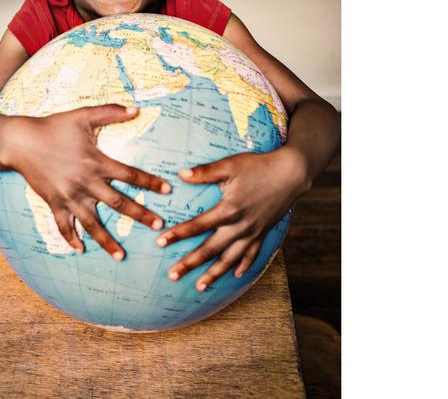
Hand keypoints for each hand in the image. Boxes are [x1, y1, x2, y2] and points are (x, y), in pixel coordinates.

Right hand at [6, 105, 171, 260]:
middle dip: (140, 215)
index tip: (167, 190)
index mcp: (96, 162)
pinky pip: (63, 225)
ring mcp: (68, 196)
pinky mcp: (53, 203)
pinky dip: (71, 238)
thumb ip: (110, 113)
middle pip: (118, 203)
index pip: (129, 175)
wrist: (20, 142)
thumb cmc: (53, 126)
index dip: (150, 182)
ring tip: (122, 256)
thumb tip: (137, 109)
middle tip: (159, 227)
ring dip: (107, 241)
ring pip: (92, 223)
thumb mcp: (83, 116)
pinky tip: (80, 249)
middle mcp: (85, 183)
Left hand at [156, 147, 308, 289]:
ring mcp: (253, 232)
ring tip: (199, 286)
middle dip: (190, 263)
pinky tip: (235, 275)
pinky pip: (252, 255)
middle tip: (172, 275)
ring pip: (230, 259)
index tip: (160, 242)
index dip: (177, 234)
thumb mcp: (229, 165)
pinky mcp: (264, 232)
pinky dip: (243, 266)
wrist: (291, 173)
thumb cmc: (258, 166)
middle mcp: (240, 226)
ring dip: (214, 274)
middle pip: (211, 249)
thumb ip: (204, 172)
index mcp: (228, 210)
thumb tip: (180, 174)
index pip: (197, 226)